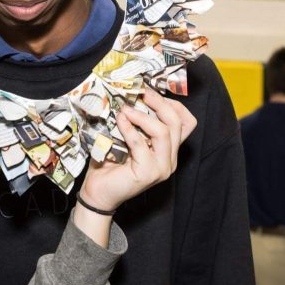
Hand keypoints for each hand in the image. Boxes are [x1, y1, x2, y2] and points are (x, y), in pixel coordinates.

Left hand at [79, 87, 196, 211]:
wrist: (98, 192)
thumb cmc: (110, 163)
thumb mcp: (127, 138)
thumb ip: (136, 123)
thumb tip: (132, 95)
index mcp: (169, 149)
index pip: (186, 123)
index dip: (172, 104)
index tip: (151, 93)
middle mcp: (170, 159)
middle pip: (176, 123)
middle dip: (159, 103)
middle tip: (142, 93)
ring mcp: (162, 168)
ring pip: (163, 132)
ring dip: (143, 116)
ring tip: (126, 109)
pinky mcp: (148, 173)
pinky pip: (140, 144)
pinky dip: (129, 129)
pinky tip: (119, 121)